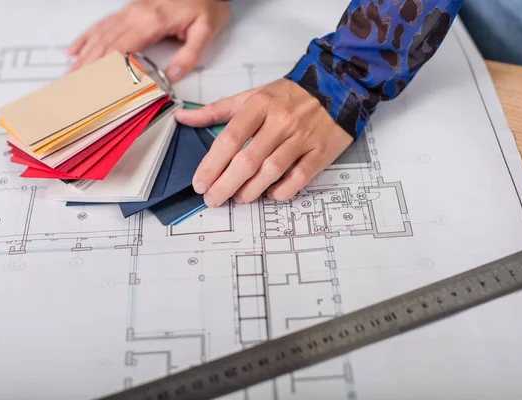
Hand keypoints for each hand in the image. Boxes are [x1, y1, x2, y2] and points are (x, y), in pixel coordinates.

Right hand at [66, 0, 229, 81]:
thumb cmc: (205, 6)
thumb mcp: (205, 32)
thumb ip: (189, 55)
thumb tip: (172, 76)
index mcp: (152, 21)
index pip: (122, 49)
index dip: (105, 69)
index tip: (95, 85)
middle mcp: (136, 14)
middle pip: (105, 44)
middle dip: (88, 66)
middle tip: (74, 86)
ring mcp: (130, 10)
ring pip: (100, 34)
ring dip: (84, 56)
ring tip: (71, 74)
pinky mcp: (130, 9)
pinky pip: (103, 23)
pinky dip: (86, 37)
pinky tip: (75, 49)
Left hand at [175, 79, 353, 206]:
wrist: (338, 86)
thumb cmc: (290, 96)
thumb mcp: (252, 95)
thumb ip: (217, 110)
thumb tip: (183, 117)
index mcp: (261, 104)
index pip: (230, 138)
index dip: (211, 164)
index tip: (199, 183)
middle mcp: (281, 121)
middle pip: (248, 160)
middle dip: (225, 184)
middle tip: (212, 199)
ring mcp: (303, 137)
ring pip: (272, 171)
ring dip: (250, 191)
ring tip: (237, 198)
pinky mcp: (321, 152)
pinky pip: (299, 178)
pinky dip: (281, 191)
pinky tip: (269, 194)